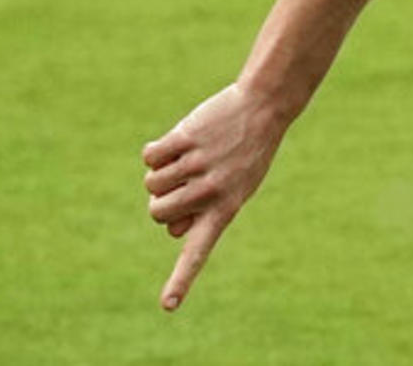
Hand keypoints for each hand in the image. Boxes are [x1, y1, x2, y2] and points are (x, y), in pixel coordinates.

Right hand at [142, 83, 284, 311]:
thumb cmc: (247, 153)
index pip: (198, 252)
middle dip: (163, 199)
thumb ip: (206, 213)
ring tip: (192, 156)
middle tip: (189, 180)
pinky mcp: (185, 139)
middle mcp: (210, 191)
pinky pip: (150, 156)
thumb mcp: (239, 187)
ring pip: (151, 184)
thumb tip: (174, 230)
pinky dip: (157, 150)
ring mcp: (197, 165)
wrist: (263, 107)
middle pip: (157, 213)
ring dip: (162, 171)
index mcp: (225, 209)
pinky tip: (183, 140)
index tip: (168, 306)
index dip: (181, 280)